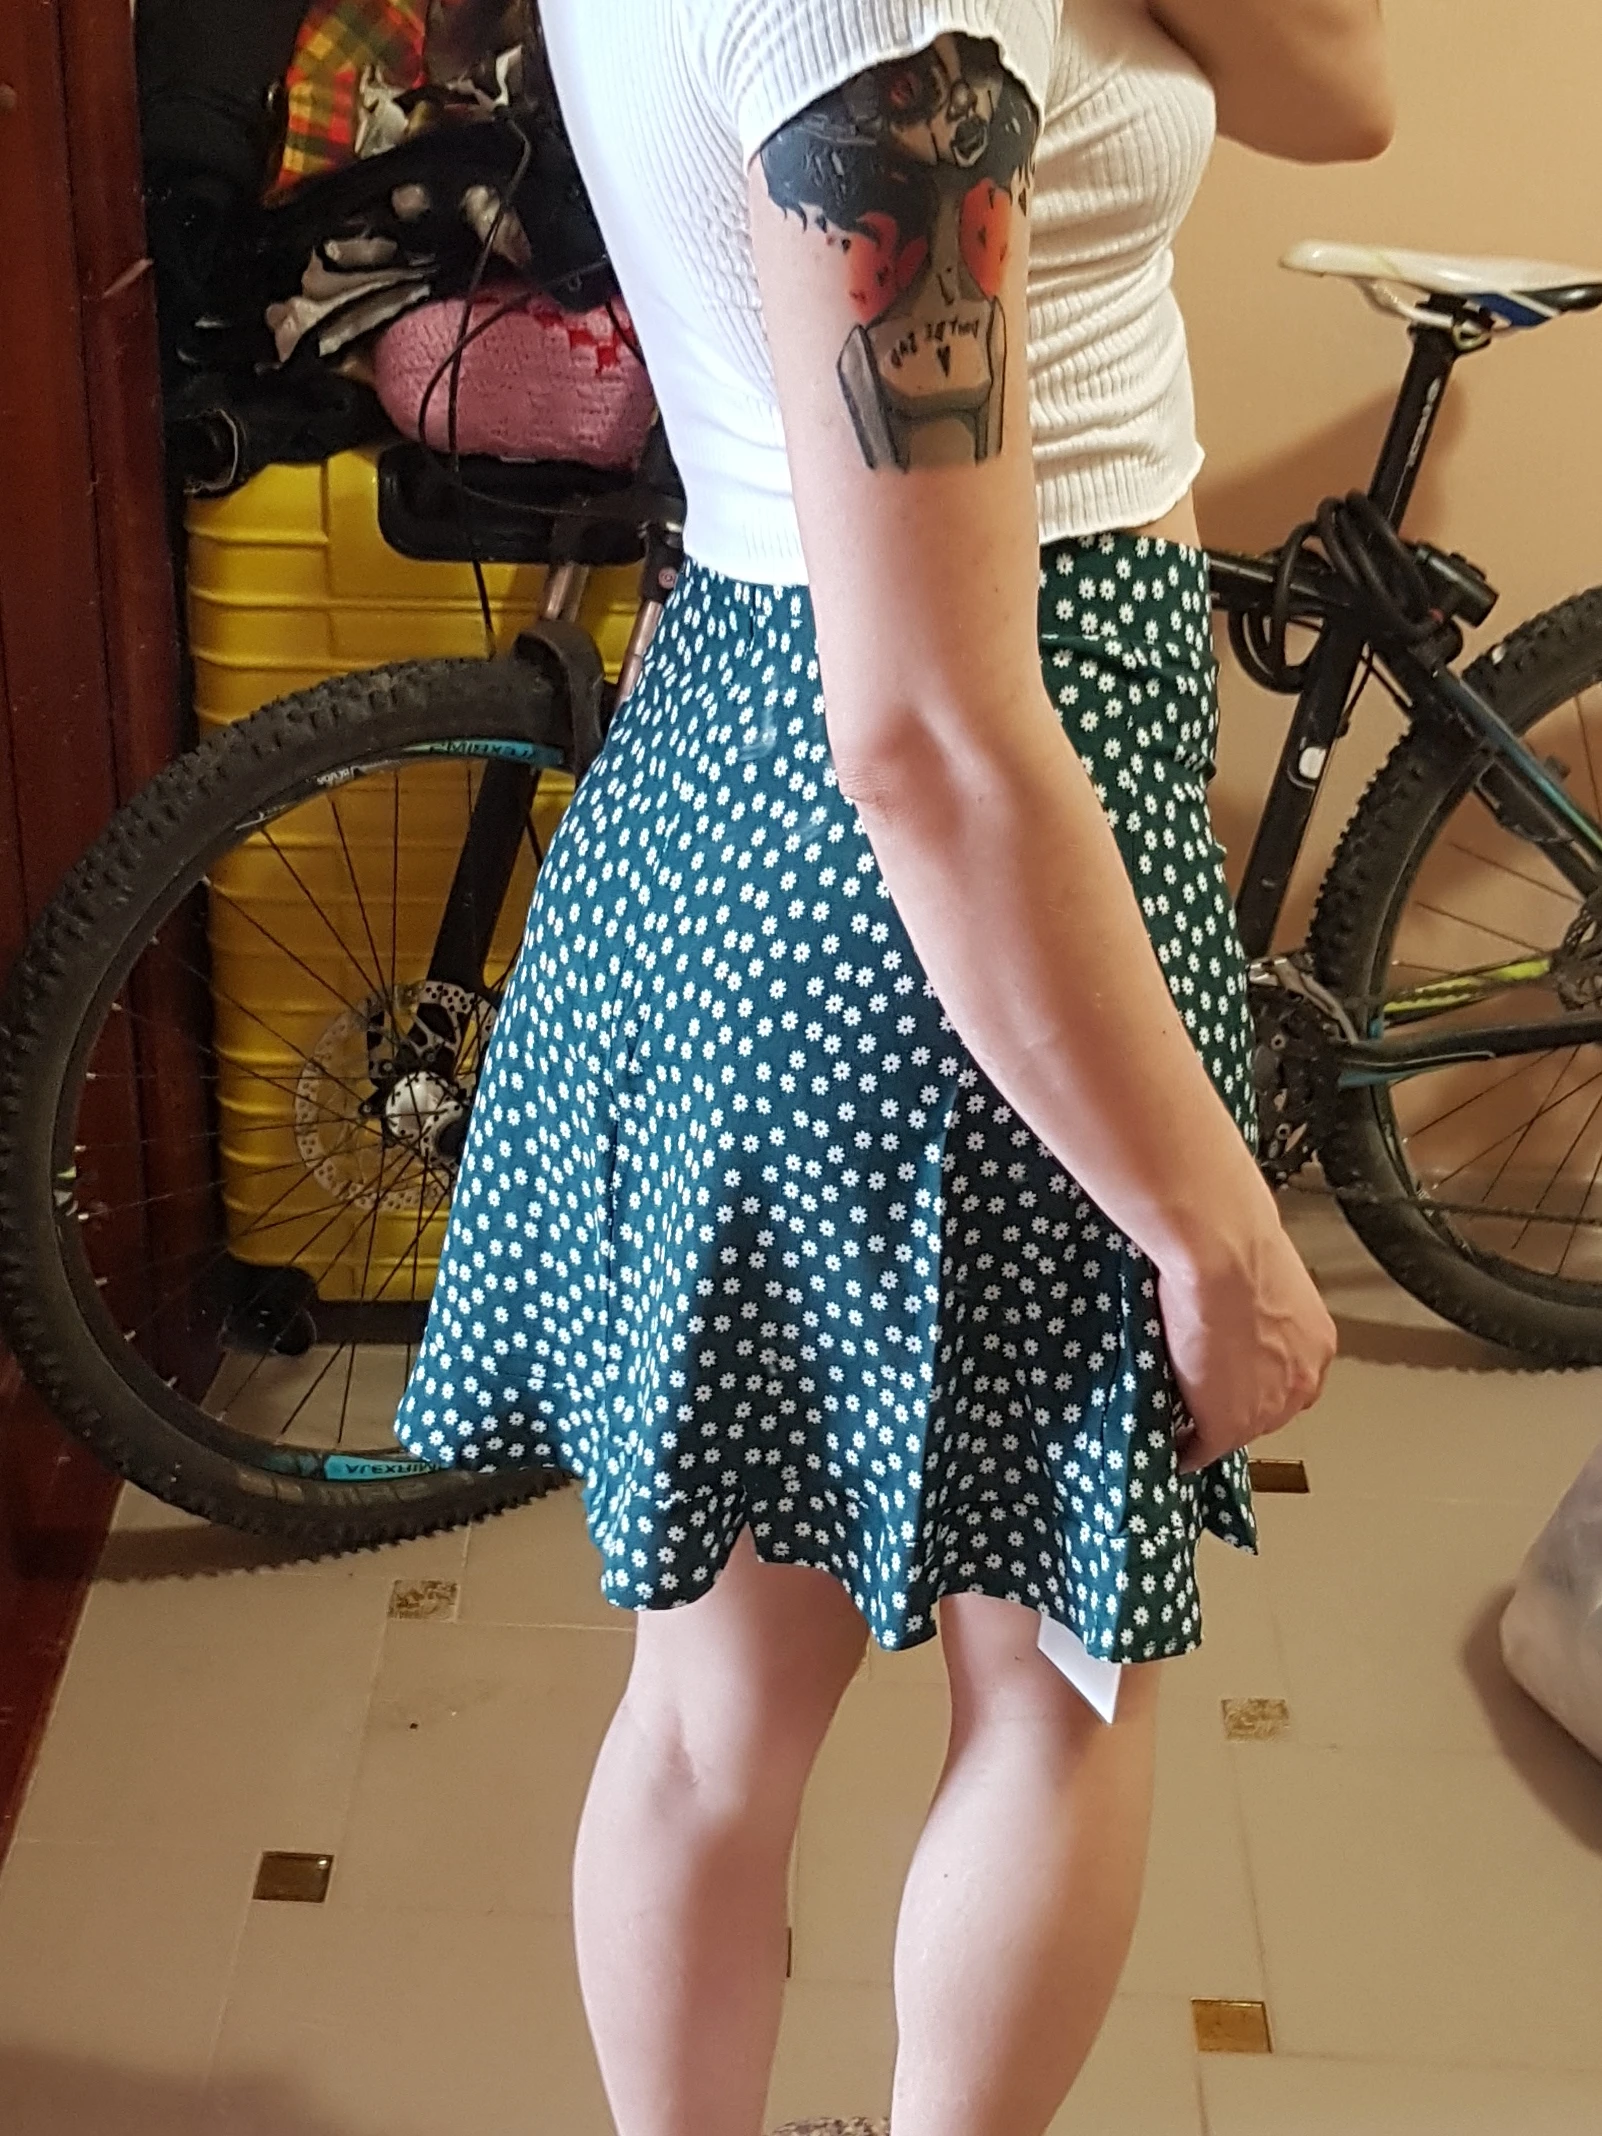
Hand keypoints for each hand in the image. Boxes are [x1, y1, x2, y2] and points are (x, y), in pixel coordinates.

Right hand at [1158, 1223, 1334, 1472]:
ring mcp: (1267, 1407)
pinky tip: (1172, 1446)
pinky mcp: (1227, 1425)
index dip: (1256, 1376)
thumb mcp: (1257, 1266)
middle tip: (1203, 1393)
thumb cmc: (1233, 1240)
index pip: (1288, 1375)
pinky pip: (1203, 1449)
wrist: (1219, 1254)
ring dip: (1210, 1425)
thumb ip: (1252, 1291)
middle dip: (1237, 1403)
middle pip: (1268, 1408)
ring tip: (1183, 1417)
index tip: (1233, 1375)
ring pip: (1238, 1430)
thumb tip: (1229, 1278)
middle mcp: (1302, 1377)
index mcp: (1315, 1340)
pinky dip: (1186, 1450)